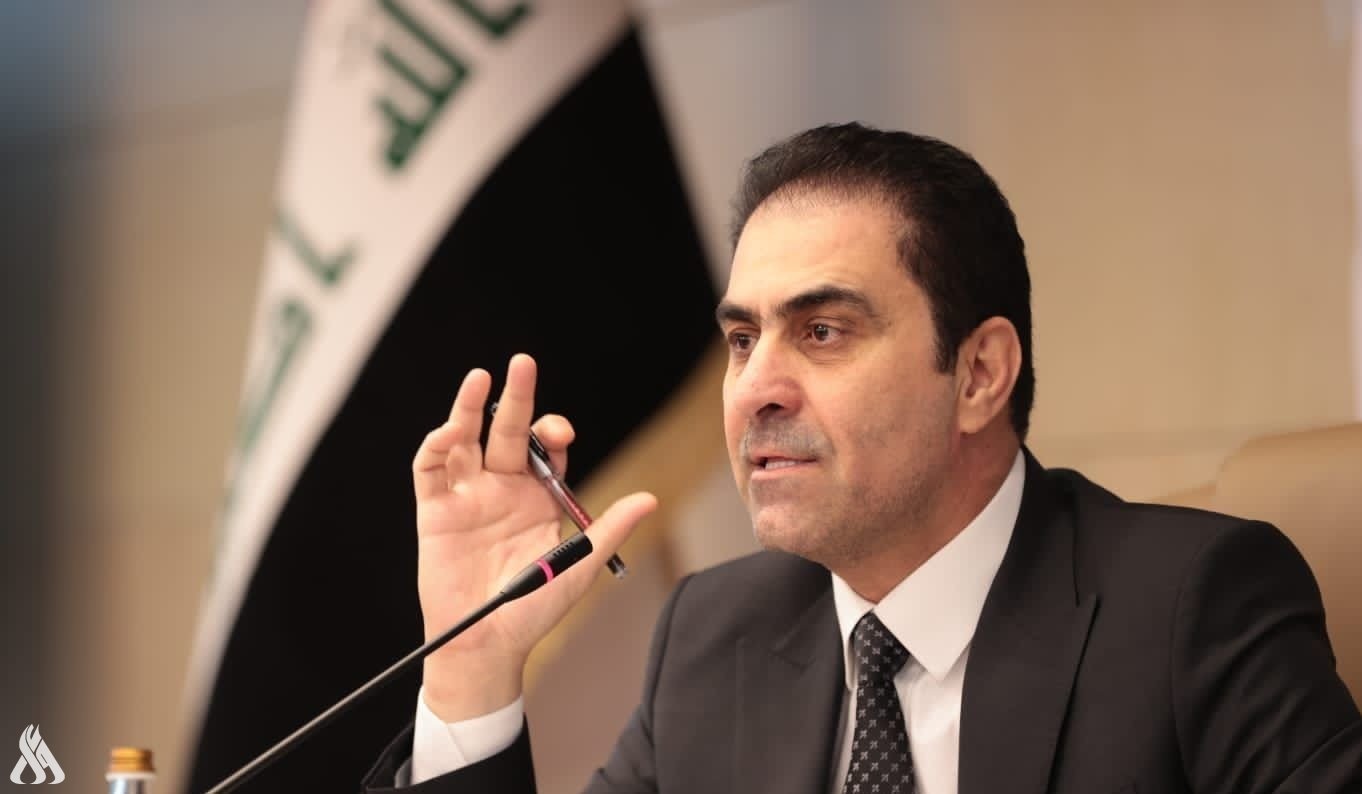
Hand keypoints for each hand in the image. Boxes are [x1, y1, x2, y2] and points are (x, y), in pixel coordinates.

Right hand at [412, 353, 657, 720]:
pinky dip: (437, 445)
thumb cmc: (533, 607)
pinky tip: (451, 430)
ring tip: (479, 378)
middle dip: (517, 398)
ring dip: (469, 408)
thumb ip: (610, 528)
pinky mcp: (435, 510)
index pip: (545, 448)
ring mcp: (467, 496)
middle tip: (523, 363)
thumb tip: (650, 498)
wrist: (489, 643)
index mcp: (537, 496)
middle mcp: (501, 488)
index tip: (563, 434)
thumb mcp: (579, 564)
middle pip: (507, 431)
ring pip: (465, 439)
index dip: (553, 432)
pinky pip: (431, 469)